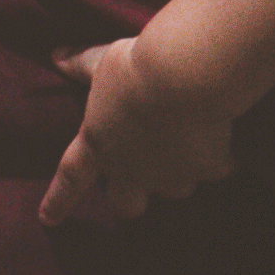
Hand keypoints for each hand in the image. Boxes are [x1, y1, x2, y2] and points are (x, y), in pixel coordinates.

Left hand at [38, 38, 233, 227]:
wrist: (183, 76)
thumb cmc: (136, 65)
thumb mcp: (105, 60)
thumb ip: (82, 63)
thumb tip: (56, 54)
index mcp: (99, 142)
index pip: (70, 177)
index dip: (58, 199)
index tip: (47, 219)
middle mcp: (131, 169)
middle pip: (126, 204)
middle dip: (132, 198)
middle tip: (142, 180)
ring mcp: (170, 174)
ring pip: (174, 188)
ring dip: (179, 172)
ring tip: (190, 143)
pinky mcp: (205, 168)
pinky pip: (217, 167)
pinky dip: (222, 157)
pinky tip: (227, 139)